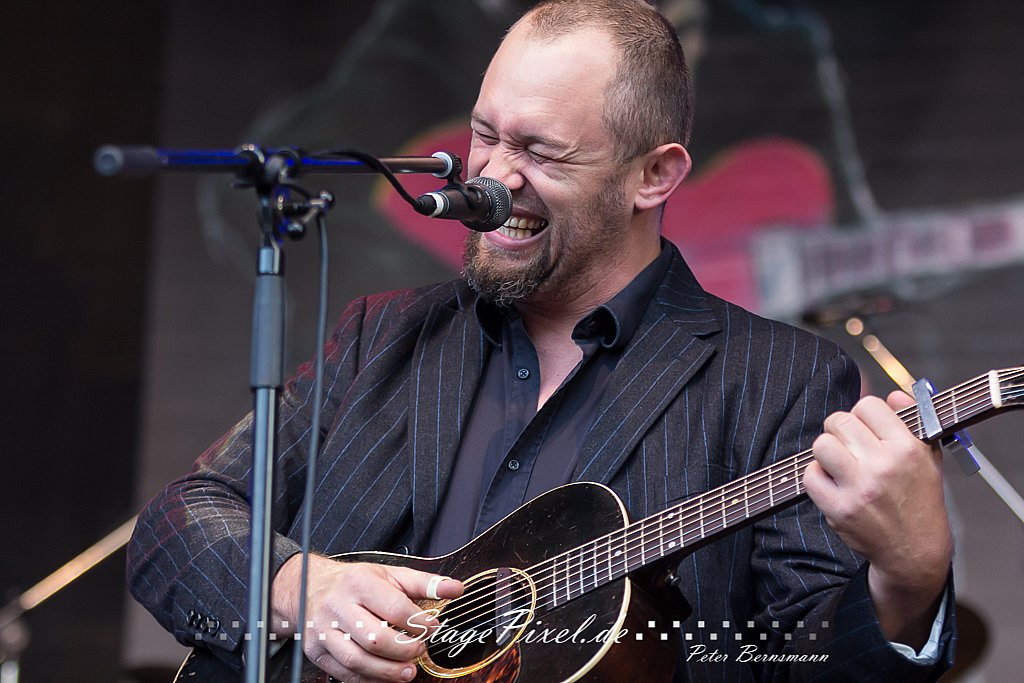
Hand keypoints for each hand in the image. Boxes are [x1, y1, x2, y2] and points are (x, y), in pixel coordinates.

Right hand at [271, 553, 463, 681]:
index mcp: (359, 582)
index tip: (433, 627)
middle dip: (403, 650)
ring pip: (357, 660)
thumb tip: (456, 589)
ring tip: (407, 671)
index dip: (418, 623)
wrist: (309, 586)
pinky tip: (384, 676)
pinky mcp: (316, 650)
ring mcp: (323, 630)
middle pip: (374, 638)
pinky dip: (368, 679)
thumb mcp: (390, 574)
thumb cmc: (356, 582)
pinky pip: (344, 672)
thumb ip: (424, 584)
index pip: (394, 608)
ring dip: (387, 671)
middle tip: (419, 650)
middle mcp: (337, 605)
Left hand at [803, 391, 952, 645]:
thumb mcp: (929, 457)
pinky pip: (810, 475)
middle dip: (840, 431)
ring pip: (821, 444)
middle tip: (849, 447)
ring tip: (839, 463)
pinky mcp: (839, 508)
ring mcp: (860, 488)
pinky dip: (817, 477)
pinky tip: (832, 484)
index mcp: (907, 448)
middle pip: (838, 421)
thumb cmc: (919, 498)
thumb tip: (892, 395)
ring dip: (826, 452)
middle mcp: (883, 465)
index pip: (868, 406)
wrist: (915, 550)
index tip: (867, 429)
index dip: (863, 415)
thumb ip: (913, 421)